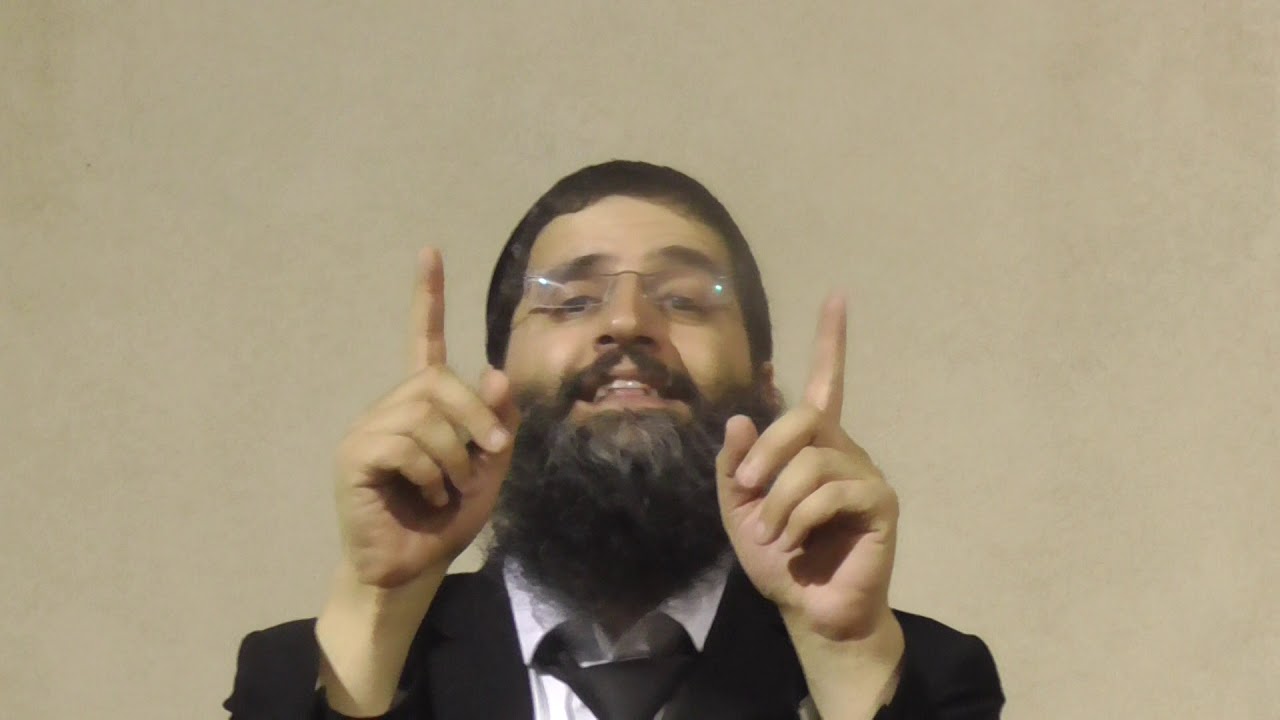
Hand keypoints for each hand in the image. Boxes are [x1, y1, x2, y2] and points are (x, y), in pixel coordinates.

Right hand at [334, 248, 518, 587]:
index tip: (429, 252)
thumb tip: (495, 372)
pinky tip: (424, 494)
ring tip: (449, 487)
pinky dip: (428, 472)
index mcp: (422, 404)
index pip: (425, 340)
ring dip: (454, 455)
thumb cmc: (447, 518)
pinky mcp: (354, 456)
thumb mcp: (490, 469)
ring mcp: (368, 429)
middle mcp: (391, 407)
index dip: (427, 297)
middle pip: (439, 381)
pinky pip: (403, 445)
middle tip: (492, 453)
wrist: (412, 567)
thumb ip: (497, 423)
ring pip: (425, 415)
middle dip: (476, 416)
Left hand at [717, 295, 898, 640]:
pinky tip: (795, 540)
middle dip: (767, 453)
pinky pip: (833, 491)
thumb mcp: (738, 511)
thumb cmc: (778, 559)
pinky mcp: (880, 504)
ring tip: (772, 532)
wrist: (807, 610)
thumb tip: (741, 420)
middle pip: (804, 417)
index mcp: (813, 445)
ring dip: (778, 500)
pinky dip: (800, 517)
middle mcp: (845, 449)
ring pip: (813, 460)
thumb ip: (735, 467)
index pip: (826, 383)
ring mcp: (866, 474)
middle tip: (747, 489)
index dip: (831, 341)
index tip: (837, 297)